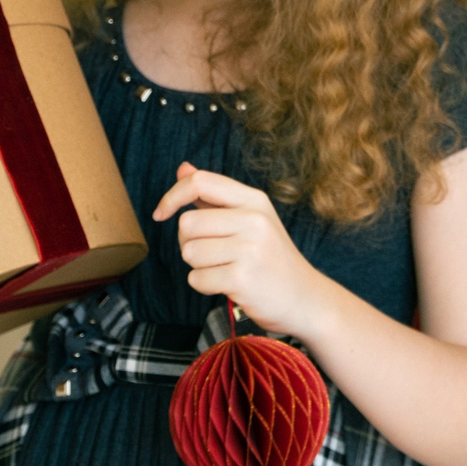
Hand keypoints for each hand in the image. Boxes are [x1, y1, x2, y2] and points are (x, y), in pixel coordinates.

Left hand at [155, 162, 333, 339]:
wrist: (304, 297)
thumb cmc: (271, 257)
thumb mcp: (251, 218)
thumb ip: (214, 195)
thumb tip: (183, 169)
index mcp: (254, 200)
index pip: (200, 182)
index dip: (172, 196)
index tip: (161, 213)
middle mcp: (254, 220)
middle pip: (187, 223)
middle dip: (189, 243)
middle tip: (214, 254)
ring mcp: (249, 249)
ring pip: (189, 253)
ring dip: (199, 266)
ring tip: (225, 268)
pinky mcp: (241, 279)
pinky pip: (196, 279)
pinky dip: (205, 286)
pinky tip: (228, 284)